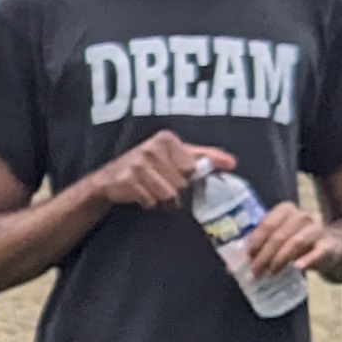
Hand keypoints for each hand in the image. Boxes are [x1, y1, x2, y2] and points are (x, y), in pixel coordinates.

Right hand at [91, 132, 230, 213]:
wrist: (109, 179)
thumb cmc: (148, 167)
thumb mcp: (175, 156)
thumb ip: (204, 157)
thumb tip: (232, 163)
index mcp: (166, 139)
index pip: (191, 168)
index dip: (184, 176)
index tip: (173, 173)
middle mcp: (151, 148)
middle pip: (180, 183)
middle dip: (173, 189)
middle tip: (159, 183)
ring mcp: (138, 163)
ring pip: (168, 194)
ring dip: (162, 199)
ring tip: (152, 190)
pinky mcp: (129, 180)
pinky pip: (152, 201)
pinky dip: (149, 203)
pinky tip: (141, 194)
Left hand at [241, 202, 330, 278]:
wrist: (330, 248)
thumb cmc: (296, 243)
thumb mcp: (277, 241)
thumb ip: (257, 249)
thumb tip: (231, 268)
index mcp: (285, 210)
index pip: (267, 223)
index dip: (256, 240)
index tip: (248, 256)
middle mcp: (302, 216)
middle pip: (278, 235)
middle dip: (264, 255)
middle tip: (255, 272)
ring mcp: (316, 230)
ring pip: (295, 243)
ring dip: (279, 260)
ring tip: (269, 274)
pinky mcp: (328, 245)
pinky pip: (317, 252)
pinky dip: (307, 259)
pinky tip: (297, 267)